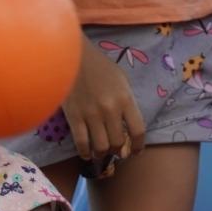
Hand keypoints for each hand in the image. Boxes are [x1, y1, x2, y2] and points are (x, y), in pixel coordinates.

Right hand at [62, 39, 144, 163]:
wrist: (72, 56)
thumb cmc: (99, 66)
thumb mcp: (121, 80)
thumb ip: (126, 102)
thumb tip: (127, 126)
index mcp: (125, 99)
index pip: (138, 130)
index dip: (139, 146)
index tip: (136, 152)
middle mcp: (110, 109)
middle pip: (118, 142)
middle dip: (118, 151)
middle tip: (115, 151)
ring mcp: (91, 114)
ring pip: (100, 147)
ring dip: (102, 154)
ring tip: (100, 153)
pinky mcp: (74, 117)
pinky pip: (81, 143)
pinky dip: (84, 153)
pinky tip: (86, 154)